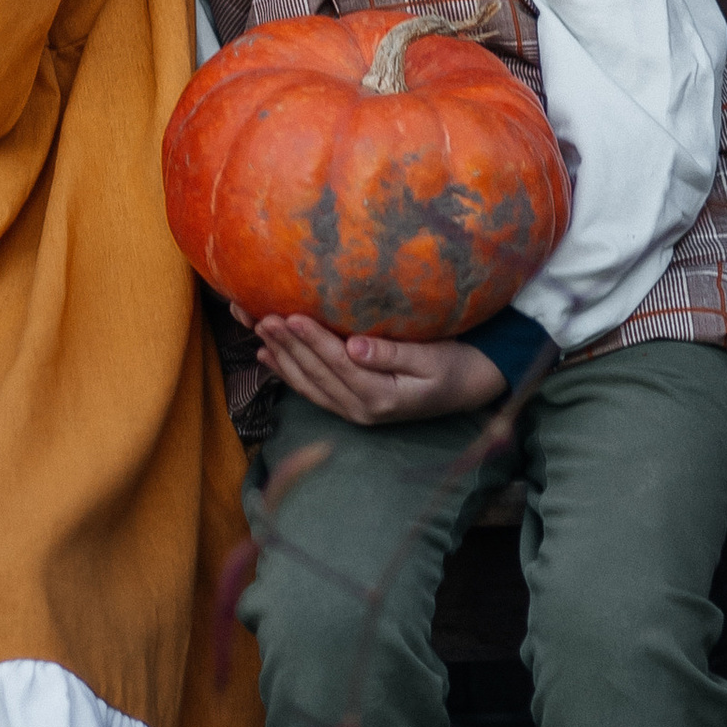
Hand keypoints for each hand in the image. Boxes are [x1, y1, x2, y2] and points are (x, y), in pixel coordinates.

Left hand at [255, 315, 507, 427]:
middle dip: (286, 345)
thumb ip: (393, 353)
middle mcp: (360, 410)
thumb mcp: (432, 358)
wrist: (468, 388)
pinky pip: (311, 389)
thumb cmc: (454, 366)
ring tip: (257, 328)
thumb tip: (356, 347)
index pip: (338, 364)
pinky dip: (286, 372)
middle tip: (261, 316)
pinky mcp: (349, 405)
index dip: (312, 340)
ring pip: (306, 383)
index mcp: (380, 398)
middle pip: (315, 374)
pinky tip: (266, 354)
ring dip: (280, 356)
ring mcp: (352, 411)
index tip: (291, 315)